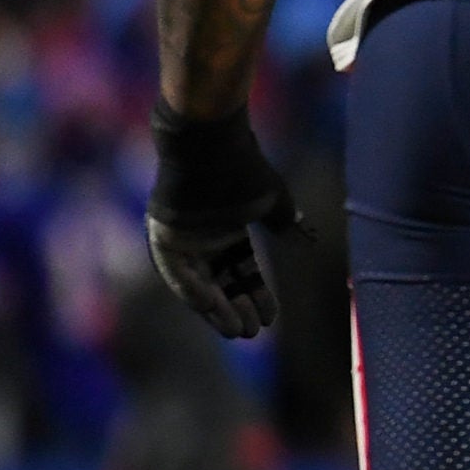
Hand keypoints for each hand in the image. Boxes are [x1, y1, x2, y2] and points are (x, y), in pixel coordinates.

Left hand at [145, 102, 309, 339]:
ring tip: (236, 330)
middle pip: (220, 281)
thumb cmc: (244, 165)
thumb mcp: (272, 200)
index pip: (241, 269)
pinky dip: (192, 289)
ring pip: (198, 283)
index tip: (272, 317)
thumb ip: (284, 222)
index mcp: (227, 229)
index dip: (257, 292)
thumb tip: (307, 237)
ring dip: (215, 308)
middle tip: (252, 331)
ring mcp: (181, 238)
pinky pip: (176, 272)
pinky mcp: (163, 235)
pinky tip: (211, 305)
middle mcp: (202, 239)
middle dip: (237, 306)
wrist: (213, 138)